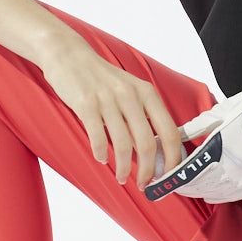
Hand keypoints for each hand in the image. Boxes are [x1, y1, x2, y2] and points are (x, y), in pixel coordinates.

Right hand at [40, 40, 187, 188]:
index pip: (169, 131)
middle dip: (148, 170)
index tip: (168, 175)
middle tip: (144, 184)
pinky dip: (101, 153)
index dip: (172, 158)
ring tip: (122, 178)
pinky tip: (102, 159)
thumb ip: (143, 113)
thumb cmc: (101, 77)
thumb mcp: (130, 88)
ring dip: (124, 167)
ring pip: (123, 144)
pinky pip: (97, 136)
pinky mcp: (86, 104)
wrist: (69, 56)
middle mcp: (130, 96)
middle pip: (148, 143)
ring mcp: (108, 100)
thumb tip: (156, 150)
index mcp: (147, 93)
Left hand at [143, 64, 241, 203]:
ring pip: (215, 193)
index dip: (170, 178)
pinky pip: (235, 194)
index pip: (186, 171)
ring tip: (186, 186)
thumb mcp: (219, 113)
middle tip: (168, 183)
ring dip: (198, 190)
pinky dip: (220, 194)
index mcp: (217, 149)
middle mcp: (231, 168)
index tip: (157, 179)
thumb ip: (194, 129)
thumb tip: (172, 135)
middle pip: (198, 186)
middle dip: (181, 185)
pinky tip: (211, 193)